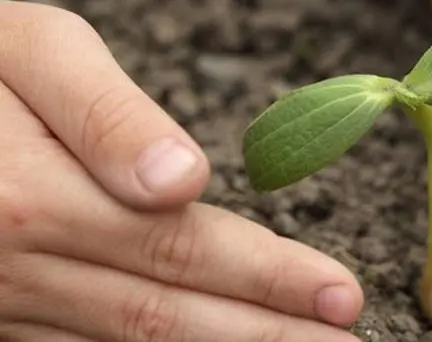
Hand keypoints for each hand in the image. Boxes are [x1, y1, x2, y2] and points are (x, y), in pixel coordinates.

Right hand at [0, 3, 362, 340]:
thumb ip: (105, 116)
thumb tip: (181, 180)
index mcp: (34, 199)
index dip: (271, 277)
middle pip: (168, 314)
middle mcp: (18, 268)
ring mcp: (1, 303)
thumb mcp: (28, 51)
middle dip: (266, 334)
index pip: (186, 248)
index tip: (341, 296)